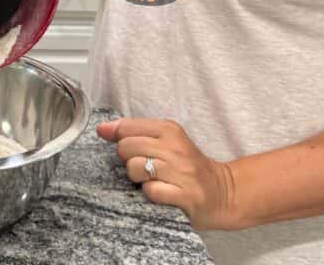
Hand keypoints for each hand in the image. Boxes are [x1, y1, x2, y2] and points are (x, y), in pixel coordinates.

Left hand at [97, 118, 237, 229]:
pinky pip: (151, 191)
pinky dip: (149, 194)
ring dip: (136, 178)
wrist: (223, 192)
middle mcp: (175, 147)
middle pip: (126, 147)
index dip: (118, 139)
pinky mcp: (186, 195)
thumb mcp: (164, 140)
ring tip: (150, 179)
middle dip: (126, 159)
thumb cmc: (187, 165)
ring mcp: (182, 171)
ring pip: (135, 168)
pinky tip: (160, 192)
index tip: (124, 148)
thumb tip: (101, 129)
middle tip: (141, 166)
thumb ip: (133, 132)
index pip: (126, 127)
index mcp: (169, 129)